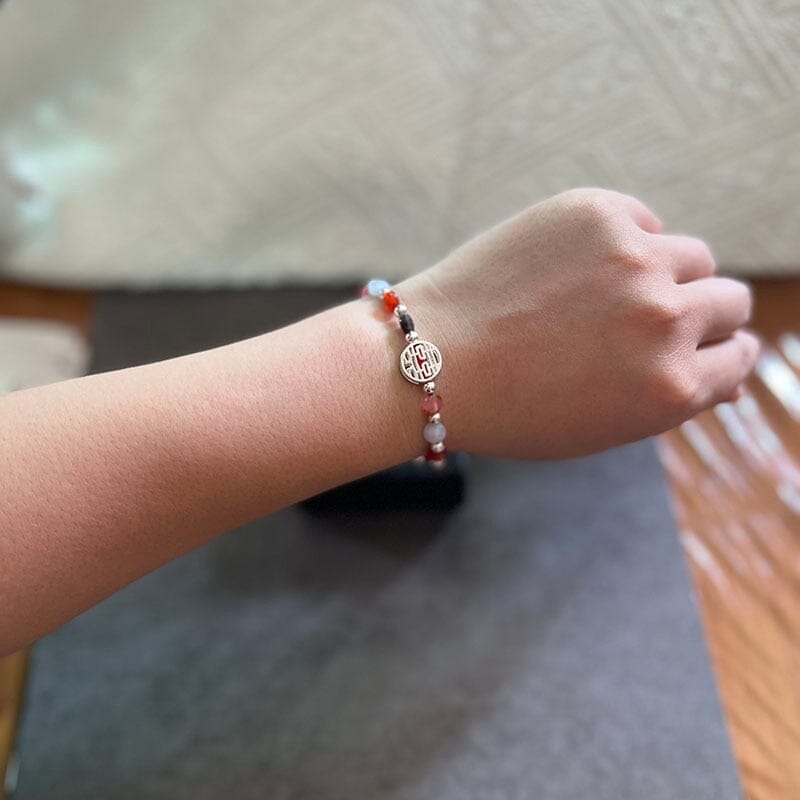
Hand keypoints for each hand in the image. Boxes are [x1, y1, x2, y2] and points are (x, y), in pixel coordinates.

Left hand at [395, 187, 757, 458]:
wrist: (430, 360)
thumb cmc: (512, 407)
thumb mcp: (603, 427)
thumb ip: (673, 399)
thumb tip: (732, 377)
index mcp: (672, 387)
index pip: (739, 357)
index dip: (720, 352)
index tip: (698, 347)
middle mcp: (664, 320)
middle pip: (730, 300)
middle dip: (702, 314)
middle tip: (653, 319)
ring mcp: (633, 258)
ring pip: (694, 256)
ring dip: (668, 274)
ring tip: (613, 291)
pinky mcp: (596, 212)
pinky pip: (644, 220)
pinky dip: (628, 240)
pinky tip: (583, 263)